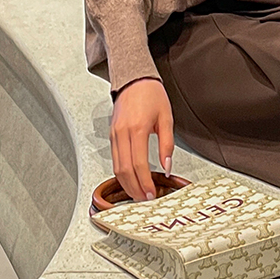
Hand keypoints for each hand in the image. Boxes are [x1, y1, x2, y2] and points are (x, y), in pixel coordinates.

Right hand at [110, 78, 174, 202]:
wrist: (134, 79)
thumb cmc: (152, 95)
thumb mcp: (167, 119)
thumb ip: (167, 145)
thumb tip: (167, 167)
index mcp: (136, 129)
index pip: (138, 164)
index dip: (144, 182)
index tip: (151, 193)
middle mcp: (121, 133)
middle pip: (124, 169)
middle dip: (134, 188)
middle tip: (144, 199)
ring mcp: (114, 135)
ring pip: (116, 166)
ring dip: (126, 183)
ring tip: (138, 193)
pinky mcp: (112, 135)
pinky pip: (114, 159)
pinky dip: (121, 173)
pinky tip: (130, 179)